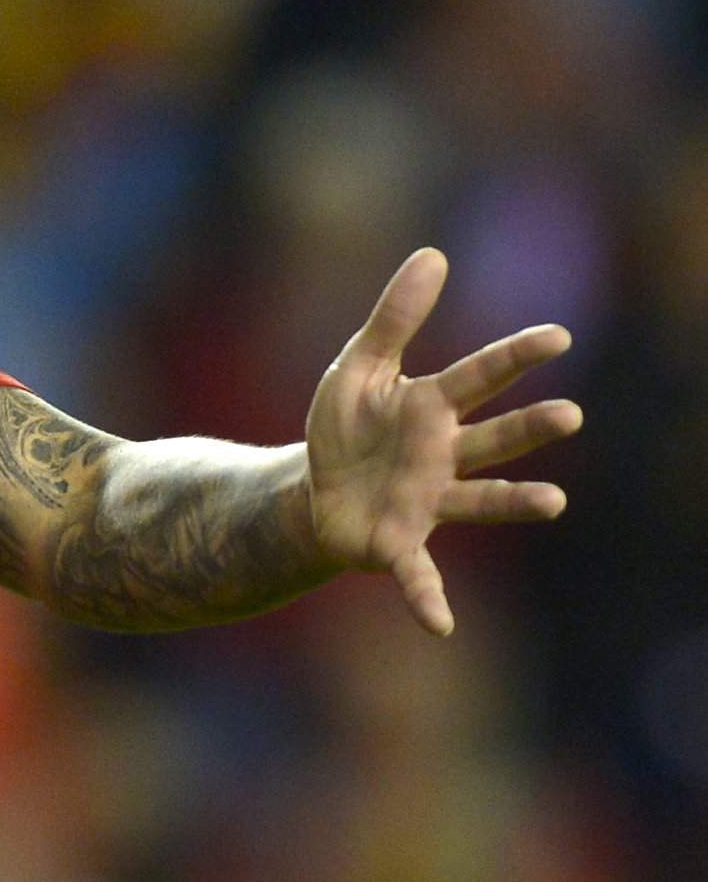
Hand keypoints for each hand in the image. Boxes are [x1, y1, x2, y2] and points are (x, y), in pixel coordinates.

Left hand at [305, 247, 581, 635]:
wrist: (311, 492)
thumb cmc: (346, 429)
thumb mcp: (357, 367)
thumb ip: (394, 317)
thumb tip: (433, 253)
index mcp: (432, 408)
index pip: (480, 376)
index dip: (516, 357)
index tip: (558, 337)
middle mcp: (443, 456)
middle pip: (493, 438)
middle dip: (528, 428)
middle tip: (570, 414)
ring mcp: (427, 502)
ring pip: (480, 501)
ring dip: (516, 504)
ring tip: (554, 503)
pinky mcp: (398, 545)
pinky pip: (419, 574)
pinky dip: (430, 600)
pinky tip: (443, 628)